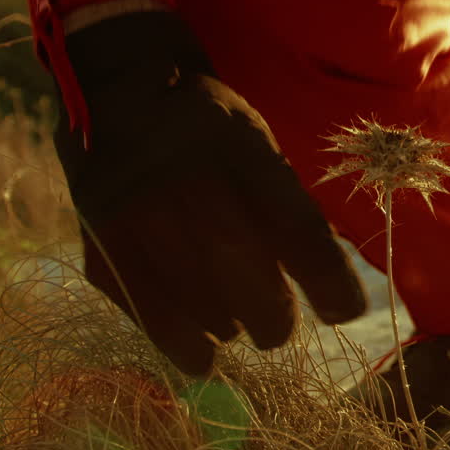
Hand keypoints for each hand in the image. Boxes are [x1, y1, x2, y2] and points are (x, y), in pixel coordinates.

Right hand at [51, 11, 366, 374]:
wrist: (120, 92)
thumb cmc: (209, 127)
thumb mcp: (259, 146)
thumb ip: (286, 208)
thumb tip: (327, 282)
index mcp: (242, 152)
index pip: (296, 227)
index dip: (327, 279)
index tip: (346, 312)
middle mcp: (191, 183)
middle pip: (245, 273)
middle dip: (273, 317)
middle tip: (279, 329)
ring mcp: (140, 214)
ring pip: (199, 301)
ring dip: (229, 326)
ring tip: (237, 324)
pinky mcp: (103, 239)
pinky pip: (147, 309)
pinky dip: (180, 343)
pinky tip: (201, 357)